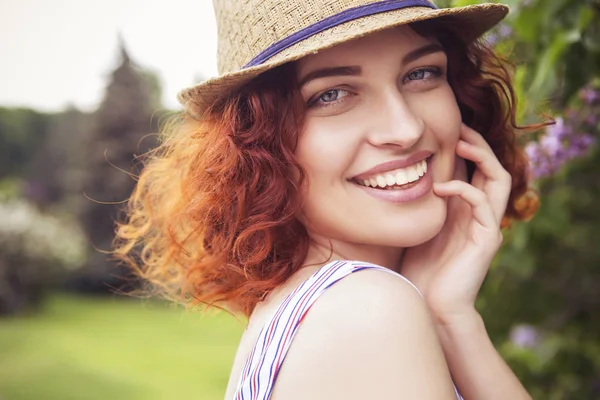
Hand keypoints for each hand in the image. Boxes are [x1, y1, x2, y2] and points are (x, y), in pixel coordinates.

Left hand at [400, 124, 511, 321]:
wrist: (430, 303)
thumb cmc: (419, 268)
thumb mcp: (418, 225)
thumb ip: (421, 202)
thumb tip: (401, 176)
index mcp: (466, 210)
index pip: (476, 169)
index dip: (467, 146)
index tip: (447, 127)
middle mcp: (480, 215)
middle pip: (493, 168)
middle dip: (479, 144)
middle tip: (459, 127)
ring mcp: (486, 226)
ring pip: (499, 180)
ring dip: (482, 157)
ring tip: (460, 143)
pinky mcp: (487, 239)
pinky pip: (483, 203)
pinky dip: (464, 189)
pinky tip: (440, 186)